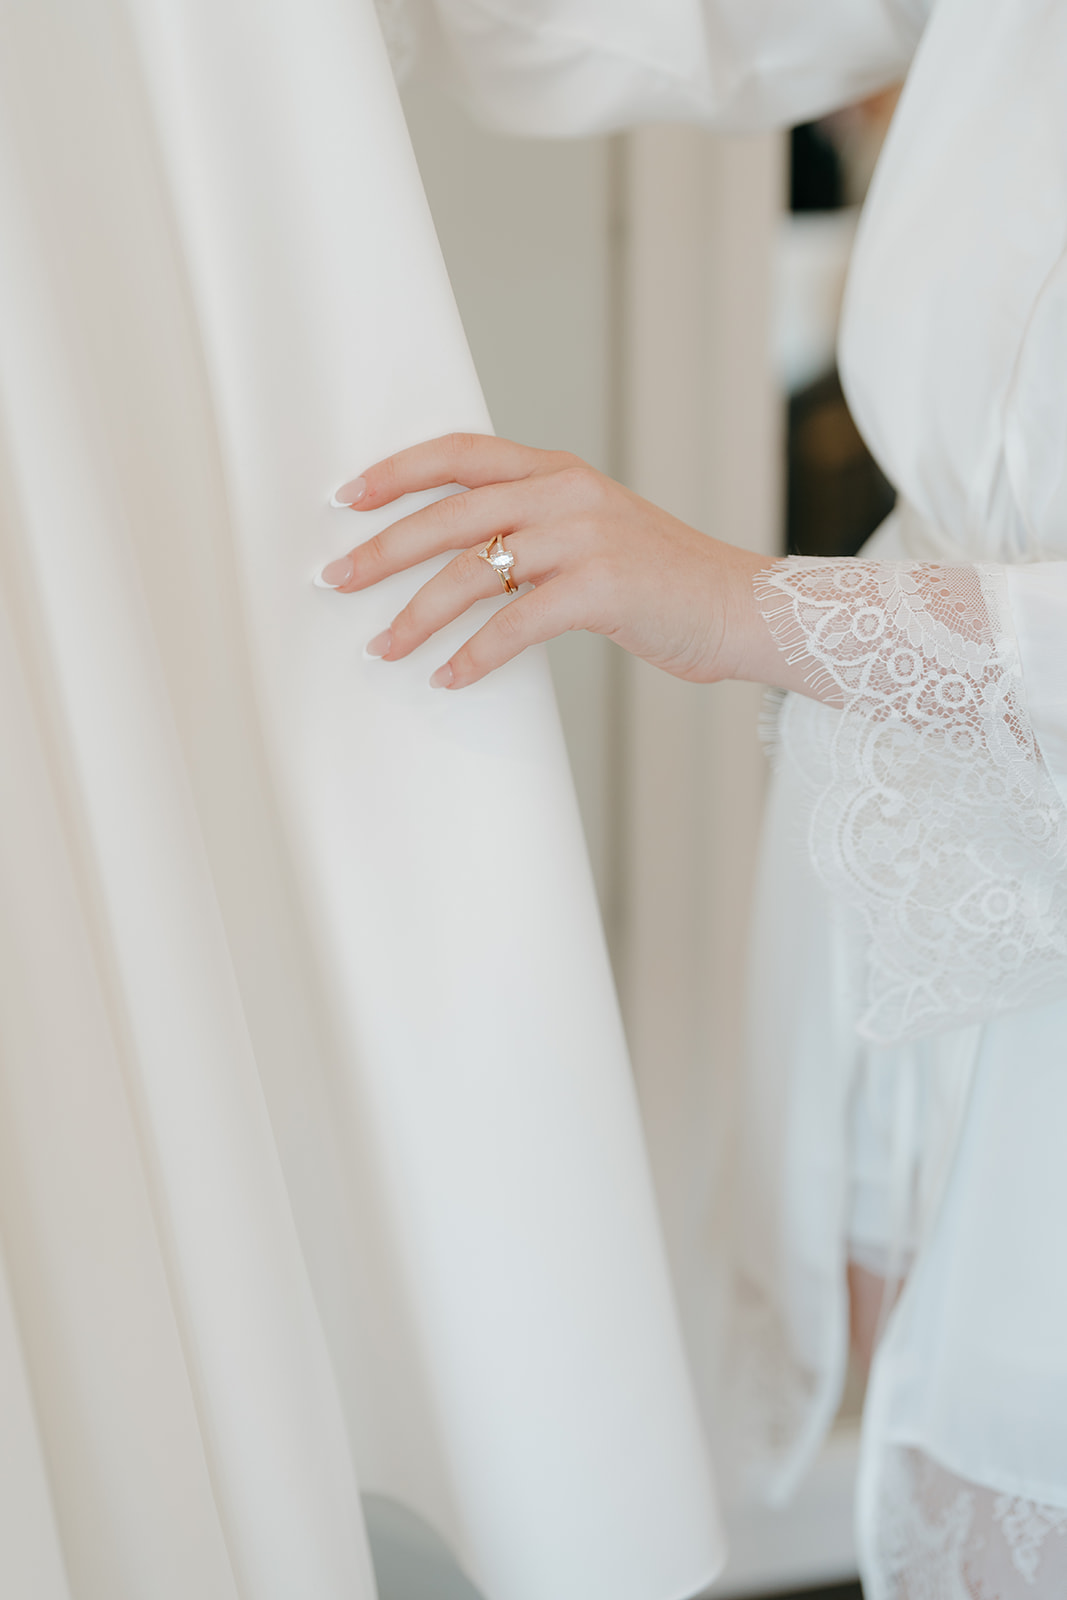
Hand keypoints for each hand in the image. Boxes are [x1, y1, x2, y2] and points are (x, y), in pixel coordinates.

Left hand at [321, 433, 789, 691]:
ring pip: (473, 570)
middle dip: (384, 549)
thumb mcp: (592, 531)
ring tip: (382, 647)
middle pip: (451, 514)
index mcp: (558, 470)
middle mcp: (567, 493)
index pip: (460, 454)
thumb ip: (532, 526)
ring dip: (418, 614)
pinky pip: (515, 623)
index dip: (397, 472)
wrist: (741, 608)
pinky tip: (448, 677)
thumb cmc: (661, 579)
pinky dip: (474, 655)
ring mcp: (586, 538)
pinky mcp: (602, 589)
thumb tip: (454, 556)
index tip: (347, 497)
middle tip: (337, 579)